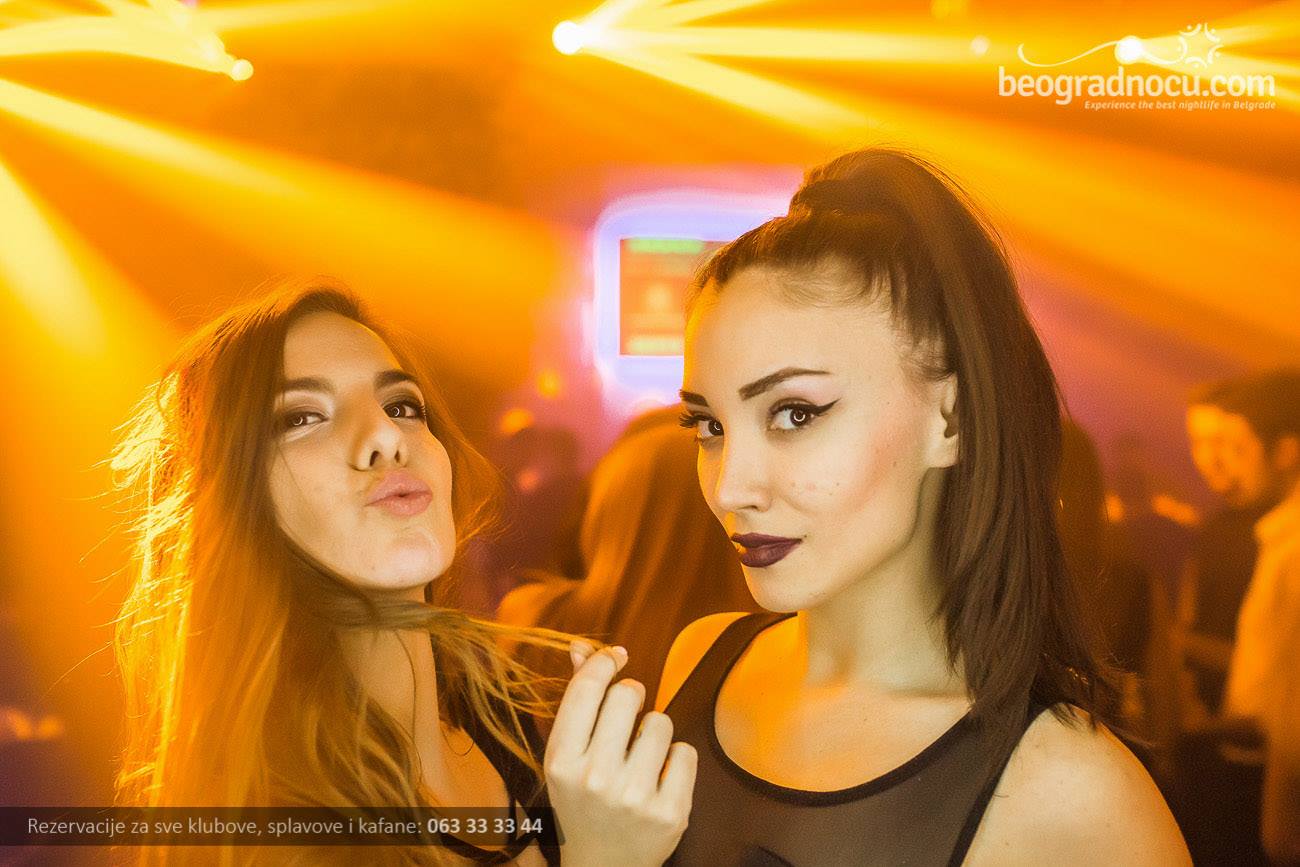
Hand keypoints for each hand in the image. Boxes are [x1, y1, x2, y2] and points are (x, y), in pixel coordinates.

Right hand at [544, 641, 695, 866]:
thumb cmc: (583, 802)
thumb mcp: (567, 757)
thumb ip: (577, 700)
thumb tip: (583, 647)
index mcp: (561, 761)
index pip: (587, 688)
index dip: (604, 662)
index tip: (615, 658)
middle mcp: (595, 778)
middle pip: (628, 695)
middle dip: (631, 698)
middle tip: (625, 721)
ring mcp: (635, 796)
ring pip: (661, 721)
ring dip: (654, 732)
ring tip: (641, 757)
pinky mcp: (670, 812)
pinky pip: (686, 751)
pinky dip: (677, 761)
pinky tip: (660, 779)